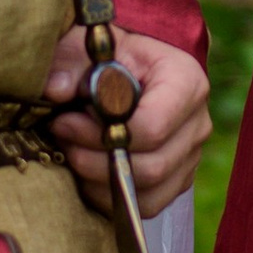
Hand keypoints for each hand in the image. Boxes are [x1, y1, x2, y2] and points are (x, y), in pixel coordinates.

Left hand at [42, 20, 211, 218]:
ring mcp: (190, 156)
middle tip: (63, 139)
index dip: (101, 134)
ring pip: (149, 195)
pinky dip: (112, 199)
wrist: (133, 65)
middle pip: (152, 167)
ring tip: (72, 155)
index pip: (152, 127)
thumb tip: (55, 90)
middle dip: (96, 161)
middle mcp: (197, 124)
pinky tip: (86, 175)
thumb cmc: (111, 54)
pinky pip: (147, 206)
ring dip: (101, 184)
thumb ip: (71, 63)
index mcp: (186, 83)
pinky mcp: (177, 179)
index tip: (65, 120)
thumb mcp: (90, 47)